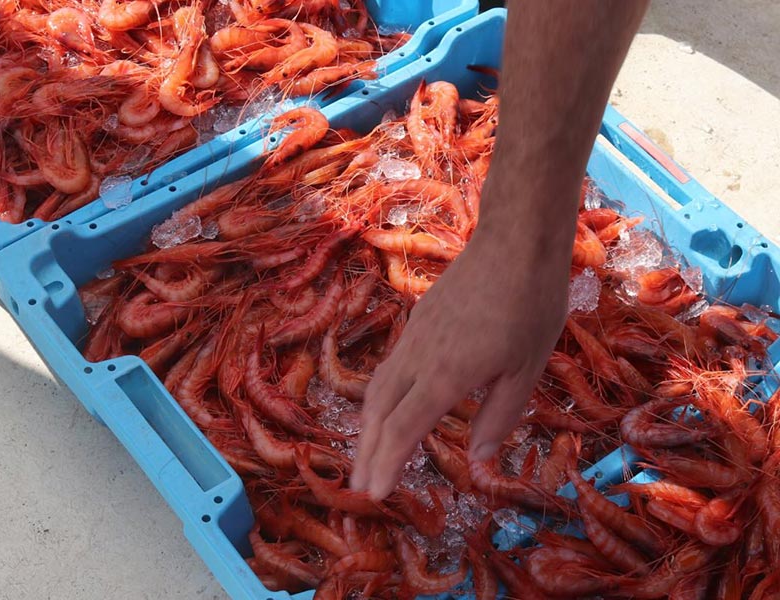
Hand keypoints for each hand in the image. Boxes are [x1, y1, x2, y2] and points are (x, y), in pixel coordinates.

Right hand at [350, 205, 572, 499]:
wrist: (515, 241)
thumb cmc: (531, 304)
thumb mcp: (527, 369)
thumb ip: (499, 417)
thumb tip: (479, 460)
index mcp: (446, 375)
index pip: (404, 430)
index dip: (386, 465)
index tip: (375, 494)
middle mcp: (419, 357)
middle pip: (380, 412)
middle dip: (367, 452)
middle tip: (360, 486)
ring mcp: (415, 335)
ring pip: (378, 387)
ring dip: (369, 426)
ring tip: (366, 452)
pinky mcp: (419, 319)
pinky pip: (389, 366)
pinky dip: (380, 397)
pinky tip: (389, 405)